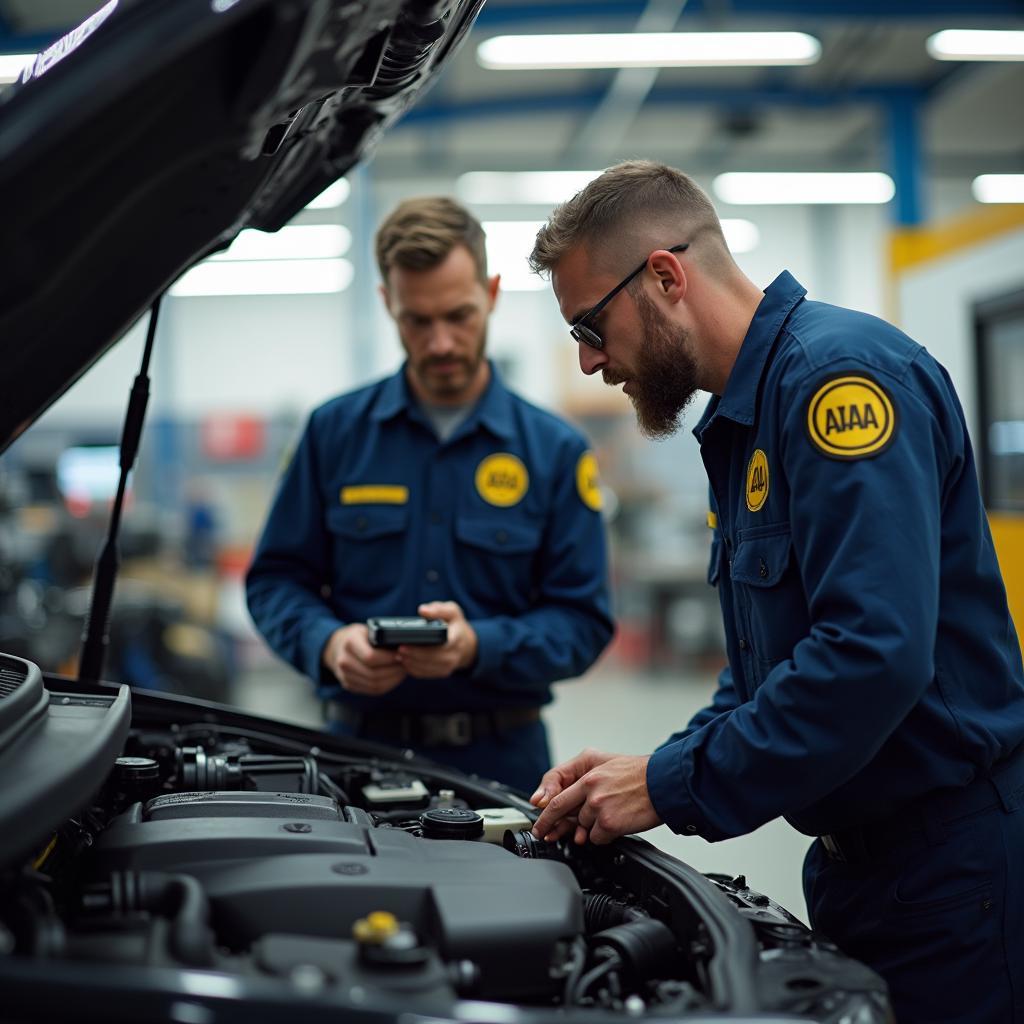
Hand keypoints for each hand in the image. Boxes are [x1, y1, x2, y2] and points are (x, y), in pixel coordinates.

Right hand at [321, 623, 406, 696]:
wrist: (338, 646)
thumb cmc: (358, 637)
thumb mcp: (367, 630)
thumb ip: (380, 637)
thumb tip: (403, 647)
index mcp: (349, 643)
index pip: (370, 657)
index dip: (388, 658)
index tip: (400, 655)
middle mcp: (344, 661)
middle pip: (373, 674)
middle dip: (394, 670)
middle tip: (405, 664)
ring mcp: (344, 675)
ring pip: (374, 685)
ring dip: (392, 679)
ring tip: (402, 671)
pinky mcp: (349, 685)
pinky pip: (371, 690)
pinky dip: (386, 685)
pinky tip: (394, 678)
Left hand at [394, 601, 477, 677]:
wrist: (466, 644)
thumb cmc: (455, 625)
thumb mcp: (452, 611)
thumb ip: (438, 609)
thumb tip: (422, 610)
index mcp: (456, 639)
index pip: (439, 647)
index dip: (421, 648)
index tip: (405, 643)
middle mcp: (454, 656)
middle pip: (431, 660)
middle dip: (413, 656)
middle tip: (398, 650)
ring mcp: (448, 666)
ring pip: (427, 669)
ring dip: (411, 664)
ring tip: (398, 655)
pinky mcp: (441, 672)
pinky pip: (425, 674)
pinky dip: (413, 669)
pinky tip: (404, 662)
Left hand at [530, 749, 660, 845]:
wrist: (663, 784)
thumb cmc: (637, 773)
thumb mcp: (604, 761)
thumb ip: (579, 775)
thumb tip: (559, 797)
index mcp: (588, 773)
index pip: (557, 793)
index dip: (545, 809)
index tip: (539, 820)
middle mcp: (590, 788)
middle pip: (561, 811)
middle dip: (550, 825)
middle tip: (545, 834)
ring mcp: (598, 807)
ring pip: (582, 826)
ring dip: (590, 827)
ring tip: (610, 815)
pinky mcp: (609, 824)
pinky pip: (596, 838)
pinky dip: (603, 835)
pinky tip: (617, 824)